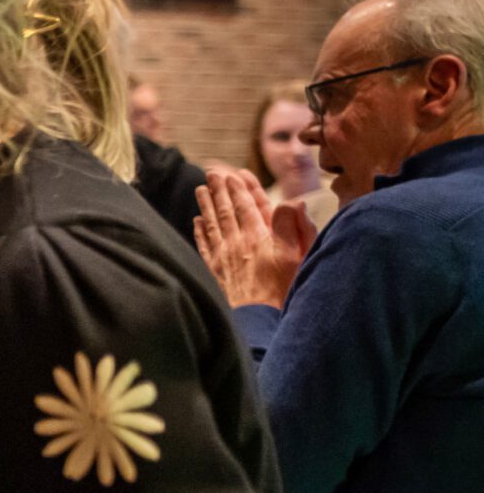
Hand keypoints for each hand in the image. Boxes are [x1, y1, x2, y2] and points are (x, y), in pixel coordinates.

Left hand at [195, 167, 313, 308]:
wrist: (258, 319)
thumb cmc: (283, 289)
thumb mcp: (296, 256)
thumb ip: (293, 228)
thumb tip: (293, 203)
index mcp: (258, 236)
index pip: (248, 206)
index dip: (241, 189)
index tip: (233, 174)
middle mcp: (237, 243)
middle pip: (227, 211)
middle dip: (220, 190)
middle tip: (212, 173)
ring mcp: (224, 258)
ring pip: (213, 225)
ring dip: (206, 205)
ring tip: (200, 189)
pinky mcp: (216, 272)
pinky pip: (205, 247)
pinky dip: (200, 232)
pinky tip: (196, 222)